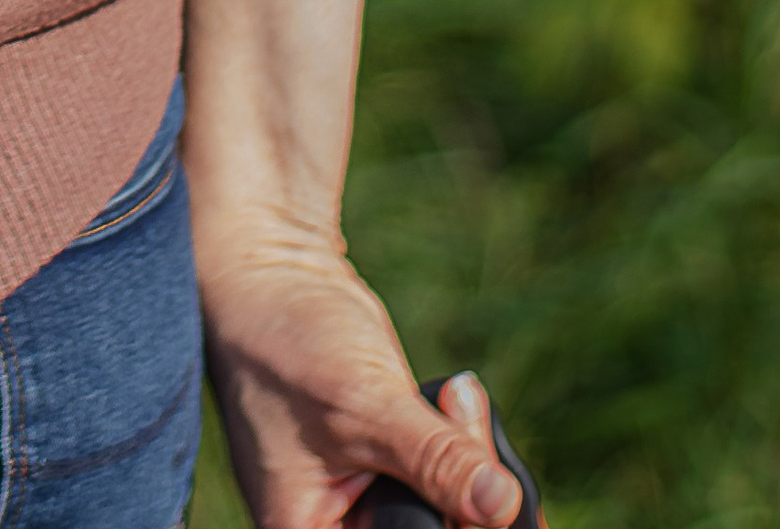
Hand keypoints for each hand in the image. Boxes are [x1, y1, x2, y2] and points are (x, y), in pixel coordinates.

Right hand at [200, 234, 521, 527]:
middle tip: (464, 412)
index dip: (457, 524)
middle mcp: (341, 527)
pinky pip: (454, 475)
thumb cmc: (289, 342)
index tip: (483, 489)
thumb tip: (504, 506)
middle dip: (472, 487)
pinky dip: (466, 438)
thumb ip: (435, 462)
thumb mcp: (363, 405)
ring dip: (473, 454)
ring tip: (457, 396)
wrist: (274, 275)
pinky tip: (457, 398)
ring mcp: (371, 499)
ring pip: (458, 510)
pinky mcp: (395, 463)